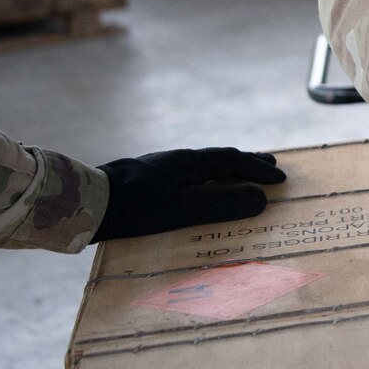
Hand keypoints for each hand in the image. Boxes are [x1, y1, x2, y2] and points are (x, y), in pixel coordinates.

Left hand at [93, 148, 285, 241]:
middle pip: (221, 157)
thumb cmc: (135, 210)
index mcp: (189, 162)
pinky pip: (191, 172)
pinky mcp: (148, 178)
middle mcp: (177, 159)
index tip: (280, 179)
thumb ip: (223, 205)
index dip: (259, 170)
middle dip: (248, 162)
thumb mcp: (183, 211)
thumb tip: (260, 200)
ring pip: (204, 164)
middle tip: (270, 165)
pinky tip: (201, 185)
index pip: (233, 161)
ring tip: (242, 174)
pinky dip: (209, 176)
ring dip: (228, 169)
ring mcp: (161, 167)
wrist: (88, 203)